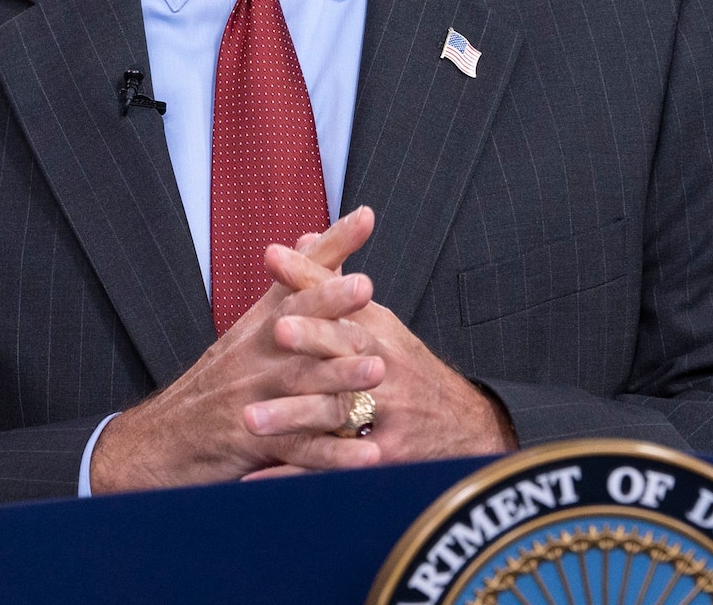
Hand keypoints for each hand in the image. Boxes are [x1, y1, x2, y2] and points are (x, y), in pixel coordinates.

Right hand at [88, 207, 383, 491]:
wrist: (158, 443)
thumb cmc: (216, 384)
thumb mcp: (247, 332)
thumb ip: (287, 287)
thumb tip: (311, 234)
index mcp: (260, 324)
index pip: (299, 276)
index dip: (329, 248)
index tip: (364, 218)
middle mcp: (256, 353)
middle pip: (297, 320)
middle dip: (331, 301)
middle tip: (365, 287)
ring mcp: (253, 397)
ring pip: (301, 382)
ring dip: (340, 376)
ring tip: (376, 371)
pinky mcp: (251, 443)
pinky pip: (298, 448)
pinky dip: (334, 454)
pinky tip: (367, 456)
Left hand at [253, 231, 517, 469]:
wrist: (462, 427)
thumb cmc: (403, 365)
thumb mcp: (376, 318)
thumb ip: (331, 282)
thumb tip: (300, 235)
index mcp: (377, 330)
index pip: (340, 298)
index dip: (309, 279)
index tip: (274, 258)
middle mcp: (384, 368)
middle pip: (347, 350)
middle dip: (312, 339)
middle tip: (276, 331)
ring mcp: (387, 415)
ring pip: (337, 414)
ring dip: (293, 417)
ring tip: (249, 420)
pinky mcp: (383, 460)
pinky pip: (333, 470)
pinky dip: (295, 476)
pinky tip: (256, 477)